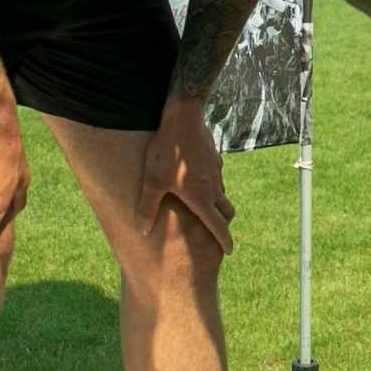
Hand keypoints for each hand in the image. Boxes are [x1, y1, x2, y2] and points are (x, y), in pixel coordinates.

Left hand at [136, 90, 234, 252]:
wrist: (183, 119)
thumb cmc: (166, 152)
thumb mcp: (152, 182)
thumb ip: (147, 208)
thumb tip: (141, 232)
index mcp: (201, 199)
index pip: (218, 226)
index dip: (224, 241)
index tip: (229, 251)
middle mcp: (213, 187)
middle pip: (226, 211)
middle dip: (224, 224)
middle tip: (219, 232)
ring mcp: (216, 172)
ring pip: (222, 193)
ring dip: (218, 203)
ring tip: (205, 207)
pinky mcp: (214, 158)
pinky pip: (217, 177)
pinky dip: (213, 185)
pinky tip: (199, 180)